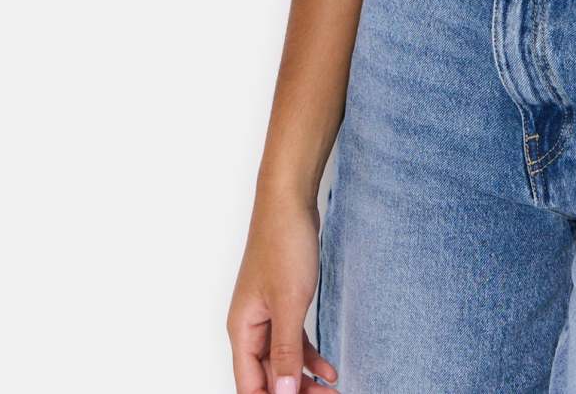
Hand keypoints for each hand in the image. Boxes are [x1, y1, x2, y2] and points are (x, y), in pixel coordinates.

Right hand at [228, 190, 340, 392]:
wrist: (289, 202)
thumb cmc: (283, 244)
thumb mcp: (289, 302)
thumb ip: (286, 350)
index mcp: (242, 330)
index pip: (250, 385)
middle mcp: (250, 327)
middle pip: (269, 376)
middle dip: (295, 393)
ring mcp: (267, 314)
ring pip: (283, 360)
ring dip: (305, 379)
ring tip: (332, 392)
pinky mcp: (284, 302)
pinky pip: (294, 340)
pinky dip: (310, 356)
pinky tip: (329, 370)